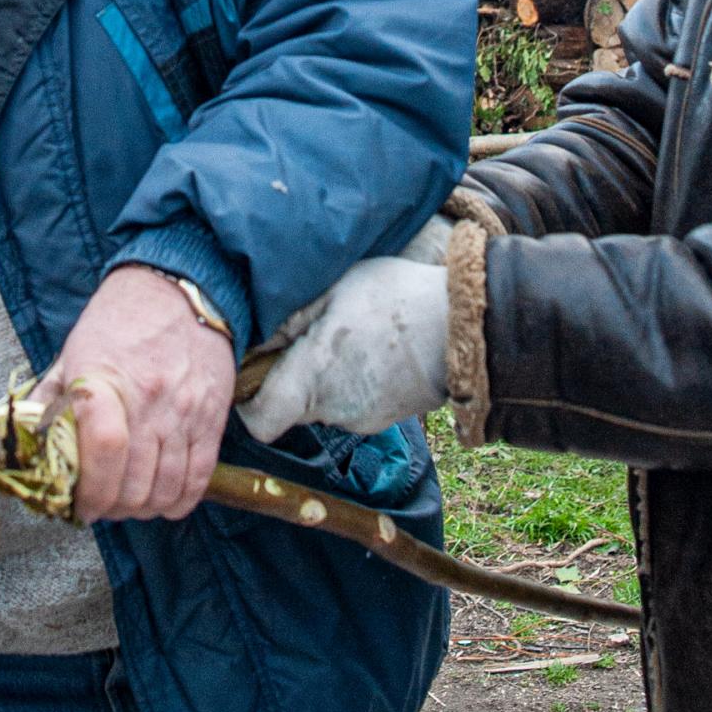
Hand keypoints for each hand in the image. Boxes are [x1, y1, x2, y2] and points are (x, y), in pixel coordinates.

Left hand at [31, 265, 235, 524]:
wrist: (178, 292)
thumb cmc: (117, 323)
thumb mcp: (72, 354)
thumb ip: (48, 403)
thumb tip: (23, 446)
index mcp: (104, 381)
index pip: (103, 452)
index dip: (90, 493)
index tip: (79, 507)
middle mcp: (148, 400)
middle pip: (133, 483)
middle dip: (112, 508)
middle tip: (101, 506)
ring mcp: (184, 412)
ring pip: (165, 489)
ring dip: (142, 508)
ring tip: (128, 502)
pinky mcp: (212, 419)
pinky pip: (197, 479)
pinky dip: (178, 501)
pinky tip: (161, 499)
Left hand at [241, 218, 453, 442]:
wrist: (464, 328)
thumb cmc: (395, 299)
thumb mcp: (334, 290)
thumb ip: (288, 318)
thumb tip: (251, 338)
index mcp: (312, 376)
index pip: (259, 421)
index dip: (247, 402)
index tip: (252, 372)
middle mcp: (332, 409)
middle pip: (288, 409)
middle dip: (287, 379)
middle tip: (302, 339)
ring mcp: (360, 419)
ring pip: (320, 406)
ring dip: (321, 379)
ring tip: (344, 338)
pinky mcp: (382, 419)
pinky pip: (349, 405)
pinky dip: (349, 384)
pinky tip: (368, 351)